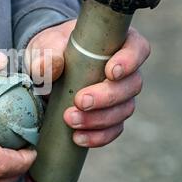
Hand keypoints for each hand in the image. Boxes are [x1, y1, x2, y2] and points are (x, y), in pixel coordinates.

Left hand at [26, 20, 149, 147]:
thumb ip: (48, 55)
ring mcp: (120, 95)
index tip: (110, 72)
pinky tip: (78, 138)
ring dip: (99, 119)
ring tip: (71, 120)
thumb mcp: (46, 46)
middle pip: (132, 85)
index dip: (130, 61)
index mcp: (117, 43)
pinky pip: (113, 130)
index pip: (137, 48)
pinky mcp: (109, 115)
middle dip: (107, 97)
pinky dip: (97, 136)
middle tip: (80, 101)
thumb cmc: (51, 49)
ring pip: (124, 110)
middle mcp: (125, 70)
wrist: (43, 70)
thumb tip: (50, 69)